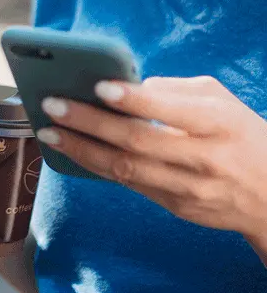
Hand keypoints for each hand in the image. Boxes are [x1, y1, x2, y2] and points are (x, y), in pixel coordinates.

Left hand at [37, 75, 266, 238]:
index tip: (97, 86)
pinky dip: (97, 166)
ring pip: (125, 169)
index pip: (169, 109)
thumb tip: (126, 88)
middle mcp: (201, 157)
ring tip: (50, 134)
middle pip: (136, 141)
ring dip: (81, 150)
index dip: (131, 99)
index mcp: (218, 122)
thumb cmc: (241, 135)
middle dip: (88, 123)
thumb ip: (176, 92)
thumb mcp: (221, 102)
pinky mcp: (174, 206)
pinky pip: (128, 184)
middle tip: (52, 106)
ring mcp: (186, 188)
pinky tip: (74, 152)